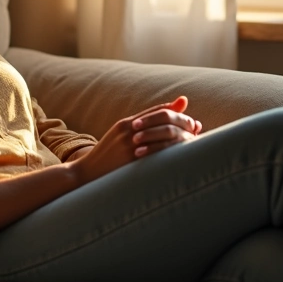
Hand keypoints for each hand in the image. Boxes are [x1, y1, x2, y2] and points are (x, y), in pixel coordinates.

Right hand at [70, 96, 199, 184]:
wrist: (86, 173)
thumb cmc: (105, 157)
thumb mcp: (117, 138)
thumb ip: (135, 129)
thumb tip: (154, 125)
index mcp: (125, 124)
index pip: (153, 112)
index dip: (171, 109)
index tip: (187, 108)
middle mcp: (128, 131)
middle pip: (159, 120)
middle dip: (179, 121)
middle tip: (196, 124)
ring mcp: (129, 146)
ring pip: (160, 136)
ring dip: (178, 136)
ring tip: (194, 138)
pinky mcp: (131, 160)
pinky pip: (155, 153)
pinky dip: (169, 151)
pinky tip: (183, 154)